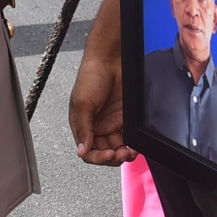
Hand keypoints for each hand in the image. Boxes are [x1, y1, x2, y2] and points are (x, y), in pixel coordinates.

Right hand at [69, 41, 133, 166]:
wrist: (110, 58)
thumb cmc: (90, 76)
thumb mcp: (82, 103)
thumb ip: (83, 128)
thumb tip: (82, 151)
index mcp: (82, 126)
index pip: (88, 152)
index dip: (98, 157)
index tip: (108, 155)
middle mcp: (96, 127)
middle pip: (104, 152)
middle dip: (112, 157)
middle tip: (121, 154)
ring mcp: (111, 123)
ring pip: (117, 148)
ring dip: (123, 154)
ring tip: (130, 152)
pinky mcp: (124, 118)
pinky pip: (128, 137)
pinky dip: (132, 144)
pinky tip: (135, 145)